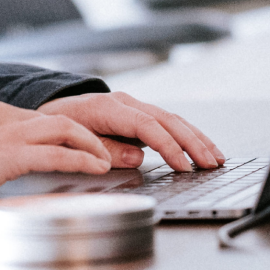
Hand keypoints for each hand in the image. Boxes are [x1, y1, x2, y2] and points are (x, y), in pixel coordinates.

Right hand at [0, 94, 112, 203]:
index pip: (33, 116)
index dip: (57, 131)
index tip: (72, 142)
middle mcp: (2, 113)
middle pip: (55, 118)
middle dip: (84, 134)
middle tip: (100, 147)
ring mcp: (8, 132)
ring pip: (64, 129)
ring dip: (90, 144)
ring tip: (105, 157)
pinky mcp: (12, 154)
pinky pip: (57, 154)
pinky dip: (82, 159)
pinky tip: (96, 167)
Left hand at [38, 92, 224, 171]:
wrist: (52, 109)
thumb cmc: (60, 126)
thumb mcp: (75, 139)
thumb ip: (107, 150)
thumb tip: (139, 157)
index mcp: (110, 107)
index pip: (147, 126)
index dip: (168, 146)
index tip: (184, 166)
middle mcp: (127, 103)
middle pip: (168, 120)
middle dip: (193, 143)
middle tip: (211, 164)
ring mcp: (135, 107)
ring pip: (174, 119)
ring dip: (197, 139)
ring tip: (216, 158)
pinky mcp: (140, 115)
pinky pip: (169, 123)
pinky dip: (188, 136)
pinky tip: (202, 148)